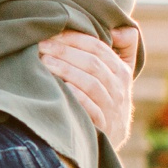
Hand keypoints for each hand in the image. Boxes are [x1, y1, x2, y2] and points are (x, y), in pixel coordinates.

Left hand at [40, 29, 136, 146]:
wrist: (111, 138)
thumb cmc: (108, 98)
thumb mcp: (120, 74)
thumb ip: (125, 48)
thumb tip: (117, 29)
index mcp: (122, 71)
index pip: (99, 48)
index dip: (75, 38)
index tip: (52, 34)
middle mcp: (119, 88)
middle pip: (92, 64)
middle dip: (65, 52)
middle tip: (42, 46)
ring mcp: (111, 108)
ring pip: (90, 83)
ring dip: (66, 70)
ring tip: (44, 62)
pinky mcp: (102, 126)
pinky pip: (88, 107)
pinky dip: (73, 95)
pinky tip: (57, 87)